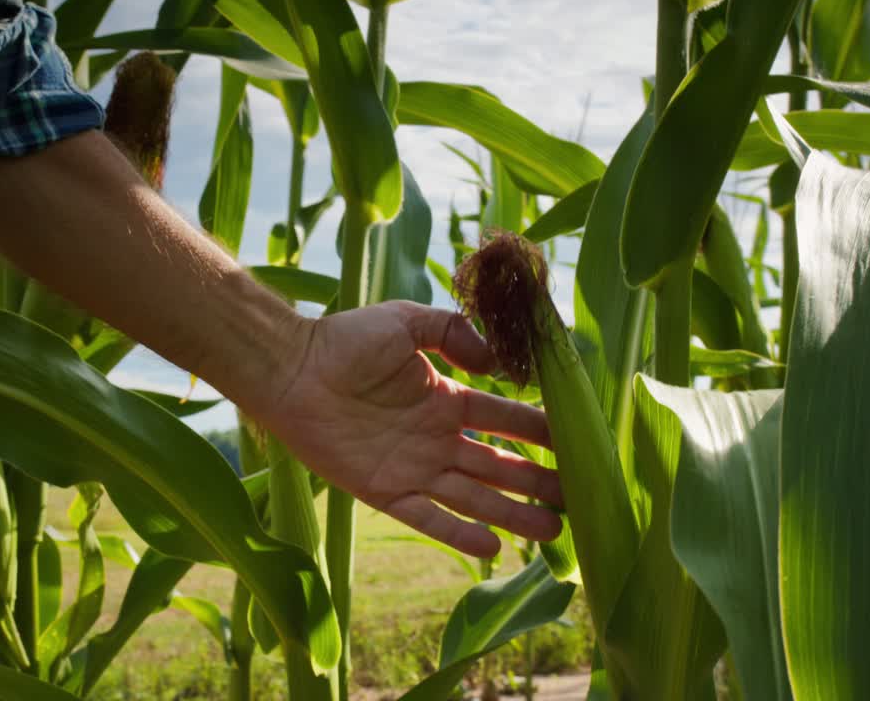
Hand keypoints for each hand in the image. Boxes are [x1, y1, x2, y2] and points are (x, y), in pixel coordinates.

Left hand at [262, 301, 561, 557]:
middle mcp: (436, 438)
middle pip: (498, 466)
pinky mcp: (385, 492)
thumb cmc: (345, 340)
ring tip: (552, 530)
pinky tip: (493, 547)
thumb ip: (453, 333)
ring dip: (512, 514)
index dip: (539, 430)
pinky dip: (459, 533)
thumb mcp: (408, 322)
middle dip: (537, 482)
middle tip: (576, 497)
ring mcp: (413, 468)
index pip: (504, 419)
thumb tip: (495, 364)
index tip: (577, 440)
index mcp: (445, 399)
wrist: (292, 370)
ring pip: (474, 497)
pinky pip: (429, 517)